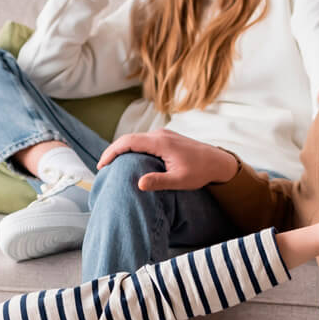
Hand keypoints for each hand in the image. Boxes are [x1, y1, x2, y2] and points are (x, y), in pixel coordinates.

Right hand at [97, 129, 236, 190]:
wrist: (217, 162)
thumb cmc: (200, 172)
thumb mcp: (180, 181)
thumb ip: (159, 181)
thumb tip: (139, 184)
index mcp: (160, 143)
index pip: (128, 142)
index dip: (112, 152)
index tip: (102, 165)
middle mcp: (160, 135)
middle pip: (129, 139)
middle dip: (113, 151)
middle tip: (102, 167)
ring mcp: (163, 135)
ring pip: (136, 139)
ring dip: (122, 150)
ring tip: (112, 165)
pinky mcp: (166, 139)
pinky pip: (143, 141)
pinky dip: (132, 149)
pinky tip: (129, 160)